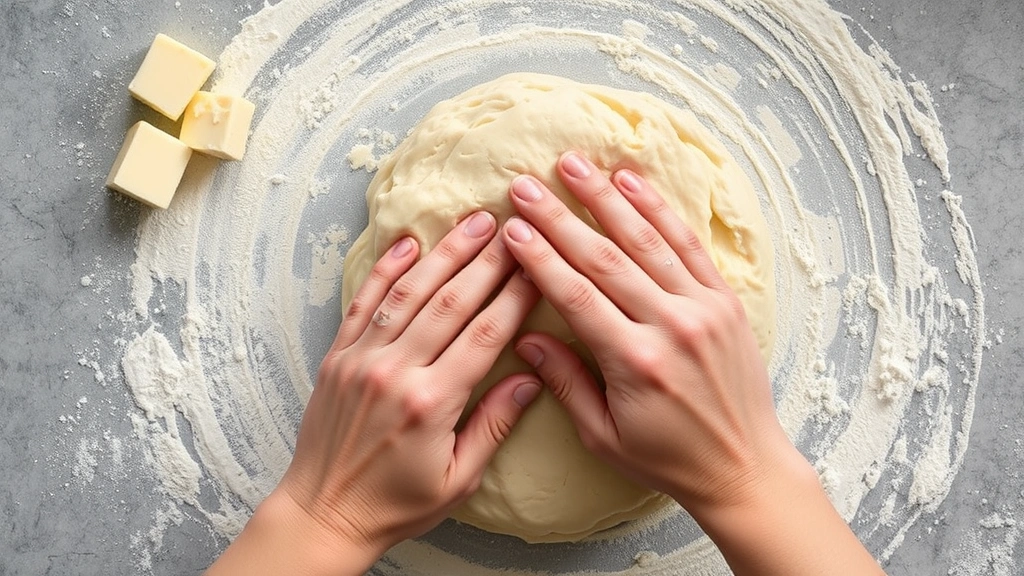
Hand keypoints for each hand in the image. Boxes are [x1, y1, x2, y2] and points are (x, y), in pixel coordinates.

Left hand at [208, 211, 540, 574]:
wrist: (324, 513)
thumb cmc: (396, 504)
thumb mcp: (459, 479)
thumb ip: (494, 425)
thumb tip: (530, 379)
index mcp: (432, 403)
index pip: (485, 334)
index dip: (516, 296)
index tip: (539, 267)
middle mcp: (395, 372)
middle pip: (451, 302)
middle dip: (488, 261)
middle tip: (514, 227)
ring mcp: (362, 359)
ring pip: (409, 292)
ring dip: (445, 253)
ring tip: (474, 222)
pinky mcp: (338, 357)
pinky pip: (363, 303)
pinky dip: (385, 270)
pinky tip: (408, 243)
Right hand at [501, 152, 787, 512]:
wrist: (744, 466)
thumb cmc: (668, 459)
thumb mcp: (603, 436)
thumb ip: (565, 382)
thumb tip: (525, 338)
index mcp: (635, 362)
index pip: (576, 295)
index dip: (540, 258)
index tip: (512, 229)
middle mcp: (671, 326)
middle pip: (604, 258)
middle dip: (559, 217)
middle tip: (525, 184)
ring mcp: (703, 308)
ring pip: (647, 239)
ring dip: (606, 198)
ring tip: (573, 164)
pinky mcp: (725, 300)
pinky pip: (689, 245)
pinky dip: (659, 210)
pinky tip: (631, 182)